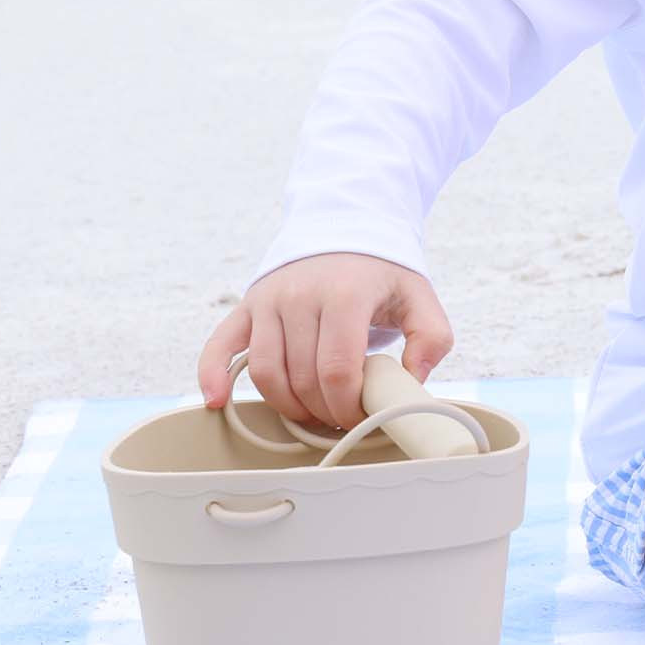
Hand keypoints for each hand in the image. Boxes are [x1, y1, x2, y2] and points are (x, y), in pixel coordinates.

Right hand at [197, 252, 452, 432]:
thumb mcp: (418, 297)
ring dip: (287, 405)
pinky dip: (213, 376)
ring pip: (267, 373)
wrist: (346, 227)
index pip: (338, 371)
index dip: (348, 406)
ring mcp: (269, 300)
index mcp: (345, 294)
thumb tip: (412, 382)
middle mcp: (300, 295)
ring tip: (310, 414)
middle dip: (323, 410)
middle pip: (303, 378)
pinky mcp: (247, 305)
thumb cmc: (382, 272)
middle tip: (340, 418)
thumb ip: (430, 339)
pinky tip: (217, 402)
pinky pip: (220, 346)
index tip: (361, 416)